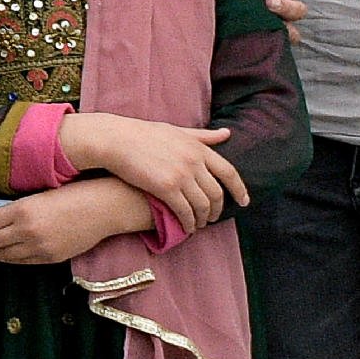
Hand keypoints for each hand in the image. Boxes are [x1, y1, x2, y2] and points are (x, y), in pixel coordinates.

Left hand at [0, 176, 152, 267]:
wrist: (103, 208)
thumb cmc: (74, 193)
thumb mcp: (40, 194)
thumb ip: (18, 206)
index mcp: (22, 210)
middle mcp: (27, 231)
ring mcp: (39, 247)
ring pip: (6, 254)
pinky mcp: (51, 257)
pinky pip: (24, 261)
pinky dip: (10, 259)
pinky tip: (4, 257)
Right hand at [63, 113, 248, 226]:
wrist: (115, 139)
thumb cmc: (142, 134)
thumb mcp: (177, 130)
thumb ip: (203, 136)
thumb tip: (227, 134)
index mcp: (198, 148)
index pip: (229, 172)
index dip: (239, 189)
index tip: (244, 202)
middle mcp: (194, 161)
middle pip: (216, 193)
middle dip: (218, 209)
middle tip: (214, 218)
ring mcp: (181, 175)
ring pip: (202, 205)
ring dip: (203, 219)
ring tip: (199, 224)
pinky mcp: (166, 188)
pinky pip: (184, 212)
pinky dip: (188, 223)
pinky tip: (186, 228)